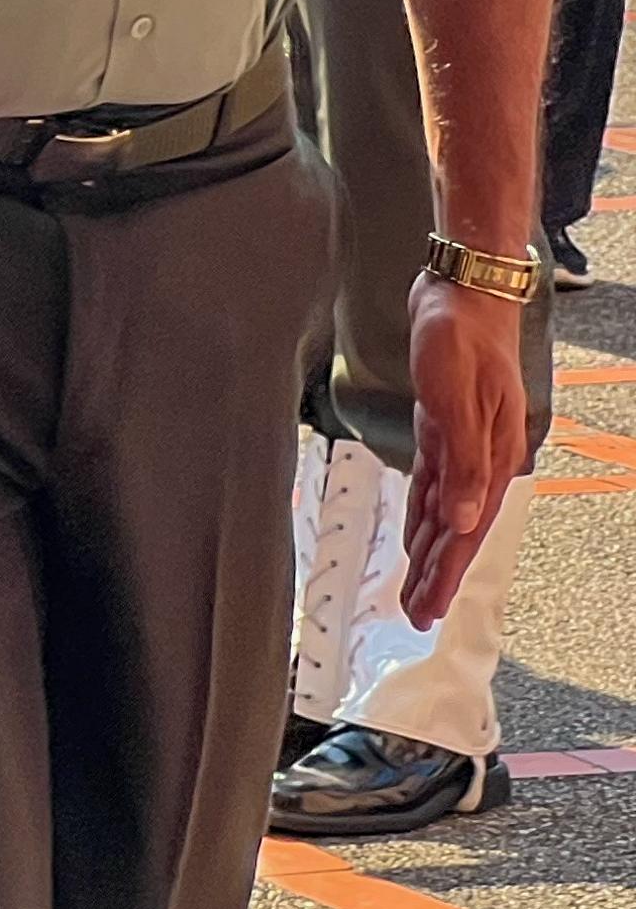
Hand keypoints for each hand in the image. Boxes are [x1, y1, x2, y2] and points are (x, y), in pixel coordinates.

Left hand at [402, 273, 529, 625]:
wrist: (463, 293)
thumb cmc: (463, 338)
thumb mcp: (459, 399)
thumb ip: (462, 462)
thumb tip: (464, 518)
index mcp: (492, 457)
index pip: (467, 531)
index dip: (446, 573)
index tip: (426, 608)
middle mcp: (481, 459)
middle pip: (457, 531)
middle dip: (437, 575)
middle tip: (417, 615)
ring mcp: (463, 444)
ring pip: (444, 512)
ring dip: (429, 551)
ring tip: (416, 587)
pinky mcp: (443, 427)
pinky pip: (432, 484)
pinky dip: (422, 512)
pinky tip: (416, 534)